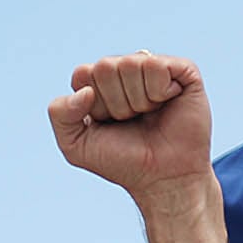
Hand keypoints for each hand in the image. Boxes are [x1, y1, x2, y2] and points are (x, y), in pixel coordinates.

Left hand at [48, 53, 213, 204]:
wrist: (162, 179)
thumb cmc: (121, 161)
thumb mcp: (75, 145)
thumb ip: (60, 114)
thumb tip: (85, 90)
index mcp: (99, 82)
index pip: (83, 73)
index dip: (94, 105)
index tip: (107, 123)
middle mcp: (126, 69)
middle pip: (105, 67)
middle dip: (115, 103)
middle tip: (131, 121)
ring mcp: (154, 68)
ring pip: (132, 64)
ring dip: (138, 100)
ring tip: (149, 114)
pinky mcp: (182, 71)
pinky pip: (157, 66)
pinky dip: (159, 91)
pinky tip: (167, 102)